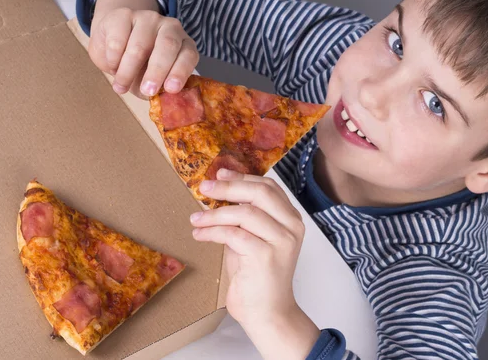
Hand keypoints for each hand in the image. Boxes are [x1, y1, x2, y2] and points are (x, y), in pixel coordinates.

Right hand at [88, 0, 198, 98]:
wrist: (114, 40)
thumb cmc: (139, 66)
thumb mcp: (152, 79)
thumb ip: (158, 88)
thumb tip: (157, 100)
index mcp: (184, 44)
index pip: (188, 55)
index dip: (180, 72)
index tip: (170, 89)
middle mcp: (170, 27)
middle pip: (167, 46)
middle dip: (157, 71)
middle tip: (146, 90)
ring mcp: (148, 18)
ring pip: (140, 45)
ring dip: (128, 71)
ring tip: (120, 87)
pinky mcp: (124, 15)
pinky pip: (118, 40)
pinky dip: (113, 59)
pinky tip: (112, 67)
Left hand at [191, 169, 319, 358]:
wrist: (268, 312)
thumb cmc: (257, 276)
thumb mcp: (252, 238)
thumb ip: (243, 216)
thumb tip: (218, 191)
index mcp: (291, 218)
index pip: (268, 187)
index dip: (242, 178)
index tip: (219, 175)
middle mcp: (292, 226)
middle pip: (259, 193)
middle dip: (228, 188)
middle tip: (204, 188)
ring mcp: (282, 241)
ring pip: (244, 213)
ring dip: (214, 214)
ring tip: (195, 219)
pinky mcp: (266, 256)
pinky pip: (234, 234)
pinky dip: (213, 232)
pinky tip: (200, 235)